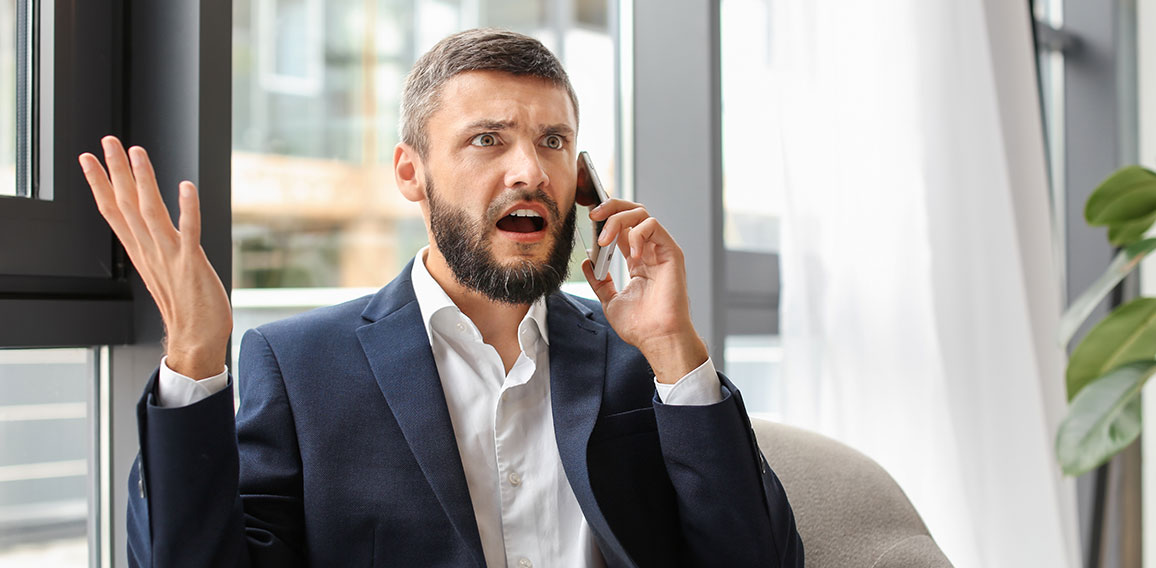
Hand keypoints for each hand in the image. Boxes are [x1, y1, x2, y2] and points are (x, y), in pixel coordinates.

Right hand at [79, 136, 230, 378]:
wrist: (196, 342)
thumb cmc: (186, 309)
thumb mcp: (163, 273)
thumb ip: (156, 249)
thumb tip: (151, 229)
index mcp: (141, 253)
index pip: (113, 212)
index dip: (100, 183)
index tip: (88, 158)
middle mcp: (150, 252)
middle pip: (126, 205)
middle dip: (116, 171)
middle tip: (107, 141)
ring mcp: (170, 258)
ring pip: (150, 212)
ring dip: (144, 181)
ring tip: (137, 152)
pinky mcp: (192, 265)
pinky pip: (189, 231)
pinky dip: (187, 208)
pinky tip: (185, 186)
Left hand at [582, 199, 708, 383]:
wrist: (657, 338)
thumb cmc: (640, 325)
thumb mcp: (610, 300)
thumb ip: (599, 281)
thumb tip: (587, 261)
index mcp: (637, 260)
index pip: (622, 227)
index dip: (605, 217)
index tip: (588, 218)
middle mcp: (649, 252)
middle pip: (632, 212)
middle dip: (611, 207)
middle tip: (593, 215)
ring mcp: (661, 251)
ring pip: (641, 214)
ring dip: (618, 220)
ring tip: (605, 239)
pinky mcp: (671, 253)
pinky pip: (653, 226)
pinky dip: (637, 234)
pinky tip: (630, 254)